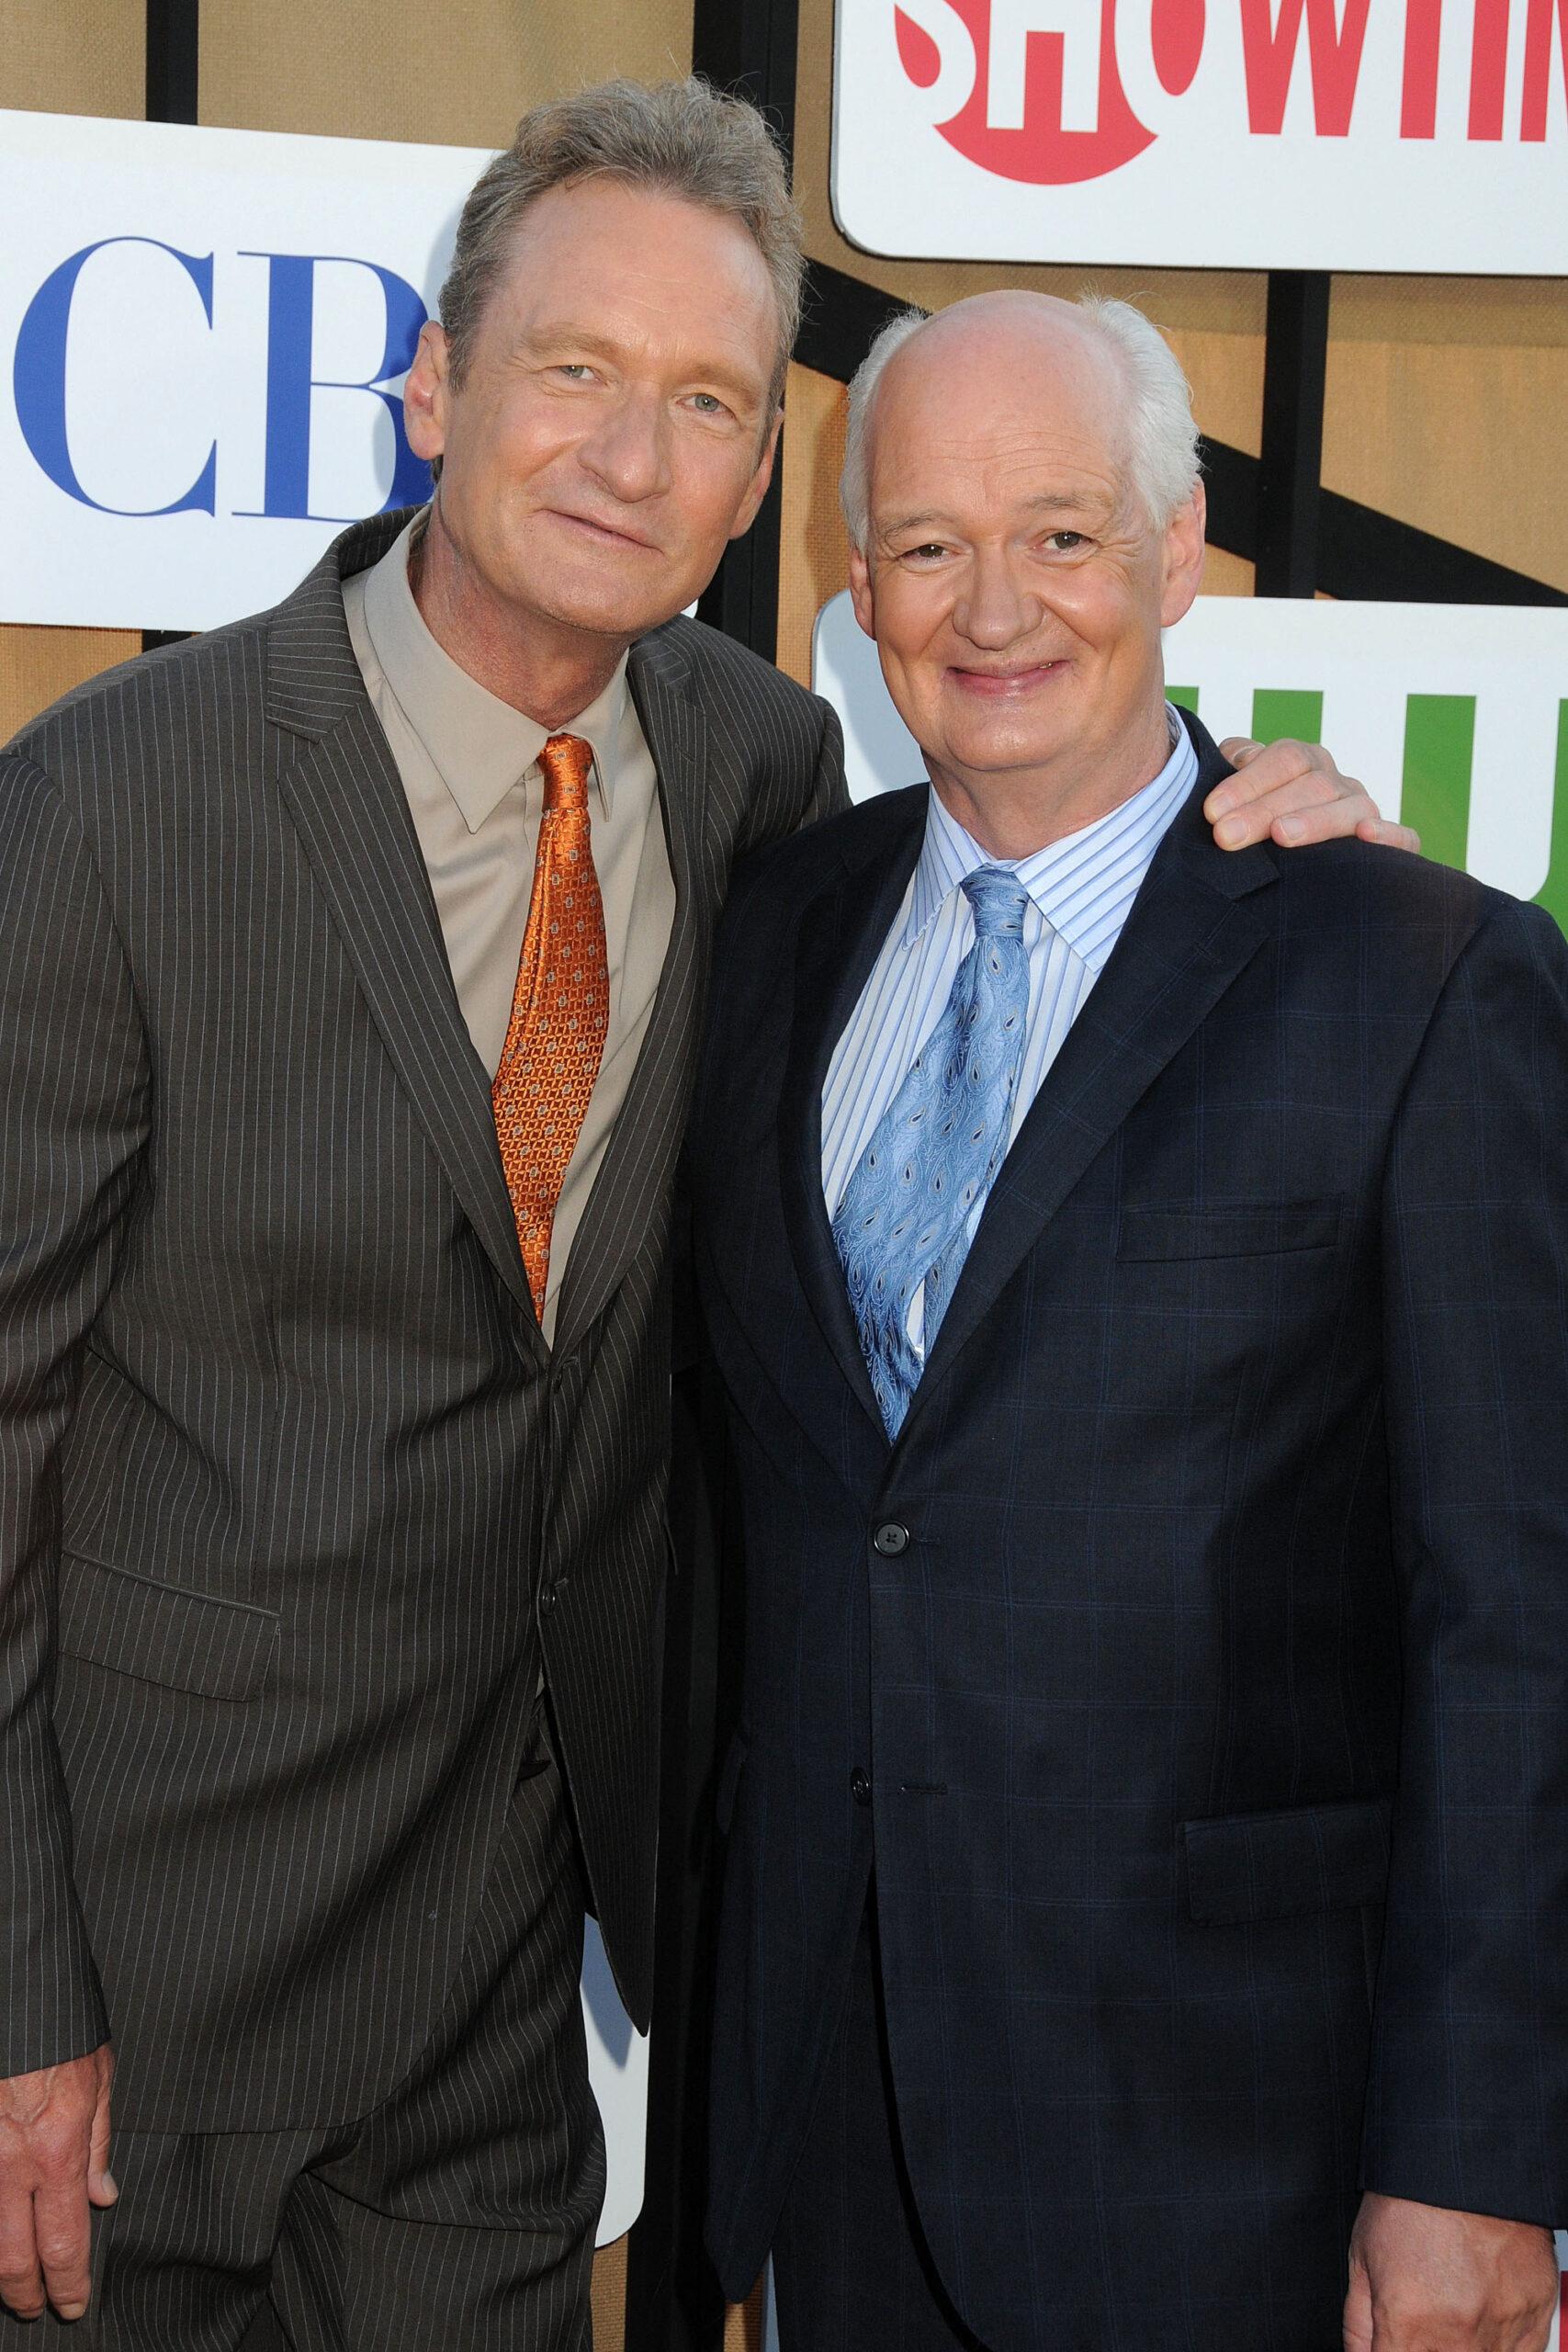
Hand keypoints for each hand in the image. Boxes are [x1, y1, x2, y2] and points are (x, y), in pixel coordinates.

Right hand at [0, 2044, 115, 2321]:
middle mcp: (11, 2165)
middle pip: (14, 2258)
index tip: (75, 2303)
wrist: (17, 1988)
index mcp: (58, 2150)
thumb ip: (100, 2143)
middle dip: (26, 2294)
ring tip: (13, 2284)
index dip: (70, 2283)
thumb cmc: (61, 2028)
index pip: (65, 2241)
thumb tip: (102, 2196)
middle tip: (36, 2308)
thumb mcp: (99, 2077)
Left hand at [1208, 737, 1420, 854]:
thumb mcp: (1232, 794)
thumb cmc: (1246, 824)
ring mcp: (1363, 811)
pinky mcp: (1389, 845)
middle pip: (1311, 785)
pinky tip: (1365, 835)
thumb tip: (1231, 759)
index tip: (1212, 811)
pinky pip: (1403, 837)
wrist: (1278, 861)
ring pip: (1350, 809)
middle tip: (1226, 836)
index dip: (1249, 782)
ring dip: (1315, 821)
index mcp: (1302, 762)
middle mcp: (1336, 782)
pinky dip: (1389, 835)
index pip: (1284, 759)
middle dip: (1265, 810)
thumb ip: (1227, 768)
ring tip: (1282, 836)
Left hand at [1344, 2190, 1558, 2350]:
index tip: (1393, 2342)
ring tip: (1453, 2305)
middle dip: (1425, 2347)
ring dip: (1462, 2345)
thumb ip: (1359, 2324)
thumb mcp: (1363, 2258)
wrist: (1468, 2163)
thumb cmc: (1411, 2201)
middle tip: (1426, 2315)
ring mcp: (1501, 2333)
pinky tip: (1482, 2311)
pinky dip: (1499, 2344)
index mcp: (1408, 2325)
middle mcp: (1458, 2338)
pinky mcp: (1535, 2320)